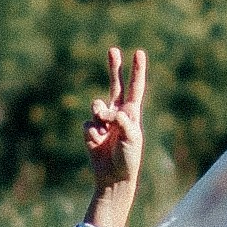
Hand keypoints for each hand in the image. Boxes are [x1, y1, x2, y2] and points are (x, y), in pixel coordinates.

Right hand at [78, 44, 146, 226]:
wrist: (114, 177)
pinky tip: (98, 144)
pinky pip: (88, 125)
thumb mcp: (131, 139)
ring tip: (105, 129)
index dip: (137, 71)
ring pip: (96, 106)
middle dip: (114, 68)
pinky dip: (92, 133)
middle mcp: (118, 113)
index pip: (135, 88)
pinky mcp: (90, 130)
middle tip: (113, 49)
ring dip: (100, 115)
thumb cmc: (128, 158)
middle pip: (115, 85)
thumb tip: (110, 110)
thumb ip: (124, 121)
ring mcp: (103, 121)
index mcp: (132, 114)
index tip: (139, 53)